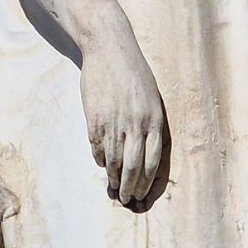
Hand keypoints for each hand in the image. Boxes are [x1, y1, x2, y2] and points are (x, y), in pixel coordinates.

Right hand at [78, 35, 167, 204]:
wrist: (109, 48)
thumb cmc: (134, 73)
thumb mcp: (150, 98)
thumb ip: (149, 124)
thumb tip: (143, 153)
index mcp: (154, 120)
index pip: (152, 162)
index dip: (147, 182)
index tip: (142, 194)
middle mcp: (135, 124)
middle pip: (133, 167)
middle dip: (130, 187)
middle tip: (127, 199)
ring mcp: (113, 121)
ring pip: (114, 160)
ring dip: (113, 177)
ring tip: (113, 188)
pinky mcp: (94, 118)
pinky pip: (97, 146)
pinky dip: (100, 159)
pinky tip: (102, 164)